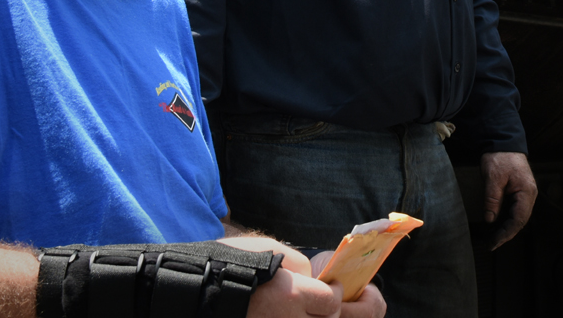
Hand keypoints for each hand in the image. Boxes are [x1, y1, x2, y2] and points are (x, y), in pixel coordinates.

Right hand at [219, 238, 385, 316]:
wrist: (201, 290)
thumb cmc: (234, 264)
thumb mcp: (272, 252)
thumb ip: (301, 268)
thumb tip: (314, 280)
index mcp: (292, 296)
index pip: (332, 301)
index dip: (338, 291)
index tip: (334, 284)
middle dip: (350, 311)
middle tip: (360, 298)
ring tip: (334, 308)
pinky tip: (312, 314)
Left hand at [481, 151, 537, 249]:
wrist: (502, 140)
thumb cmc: (499, 156)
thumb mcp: (492, 177)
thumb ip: (492, 198)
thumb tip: (490, 219)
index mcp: (526, 193)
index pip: (518, 220)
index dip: (506, 233)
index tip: (494, 242)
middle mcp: (529, 195)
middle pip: (519, 221)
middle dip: (506, 234)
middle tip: (492, 244)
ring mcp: (524, 193)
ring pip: (517, 216)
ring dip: (506, 227)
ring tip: (493, 238)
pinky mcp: (518, 191)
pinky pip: (514, 209)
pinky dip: (505, 218)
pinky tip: (496, 224)